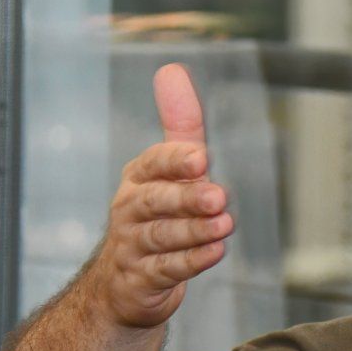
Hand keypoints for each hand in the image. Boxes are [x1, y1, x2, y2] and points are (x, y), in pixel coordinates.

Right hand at [92, 64, 232, 327]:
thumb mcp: (168, 168)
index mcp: (140, 178)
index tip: (200, 158)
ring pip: (163, 236)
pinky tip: (214, 253)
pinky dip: (191, 262)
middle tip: (218, 196)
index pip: (154, 164)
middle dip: (186, 197)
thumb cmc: (157, 216)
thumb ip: (178, 124)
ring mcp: (134, 245)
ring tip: (224, 225)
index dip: (175, 161)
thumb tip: (172, 68)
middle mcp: (132, 209)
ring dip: (194, 230)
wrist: (126, 282)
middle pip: (156, 201)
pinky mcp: (143, 278)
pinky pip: (166, 269)